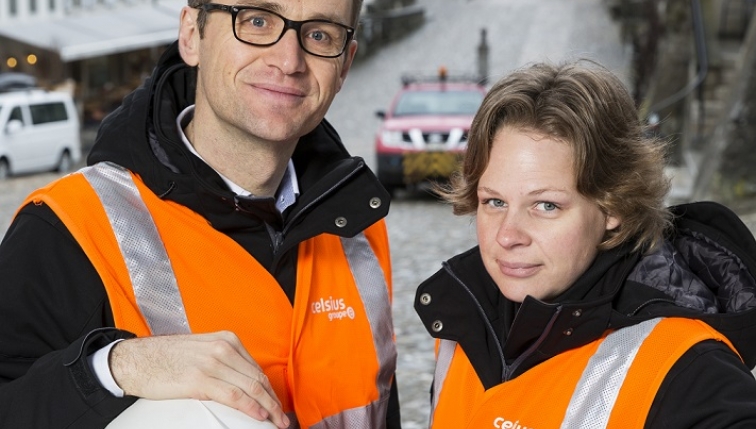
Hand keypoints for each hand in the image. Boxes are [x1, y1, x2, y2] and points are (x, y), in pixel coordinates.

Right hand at [109, 331, 289, 427]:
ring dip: (267, 407)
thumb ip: (223, 361)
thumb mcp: (202, 350)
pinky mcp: (200, 379)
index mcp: (227, 340)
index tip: (276, 403)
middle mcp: (223, 348)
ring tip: (276, 421)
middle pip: (258, 378)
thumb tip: (241, 382)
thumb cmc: (165, 358)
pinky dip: (250, 407)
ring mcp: (213, 362)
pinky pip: (234, 395)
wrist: (135, 359)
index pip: (256, 368)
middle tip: (282, 417)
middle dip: (273, 401)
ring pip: (251, 387)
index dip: (270, 389)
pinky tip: (259, 416)